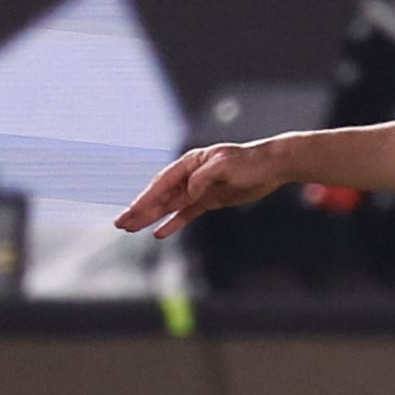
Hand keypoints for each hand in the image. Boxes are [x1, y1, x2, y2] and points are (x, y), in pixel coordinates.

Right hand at [115, 141, 291, 238]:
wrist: (273, 166)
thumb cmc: (250, 162)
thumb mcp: (226, 165)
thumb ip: (204, 177)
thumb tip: (189, 191)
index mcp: (191, 163)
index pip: (163, 183)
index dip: (147, 198)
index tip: (133, 211)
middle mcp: (191, 176)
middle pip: (160, 195)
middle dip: (140, 210)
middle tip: (121, 223)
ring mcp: (199, 189)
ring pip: (169, 206)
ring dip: (151, 217)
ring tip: (131, 228)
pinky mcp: (210, 200)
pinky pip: (186, 213)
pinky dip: (173, 222)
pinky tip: (159, 232)